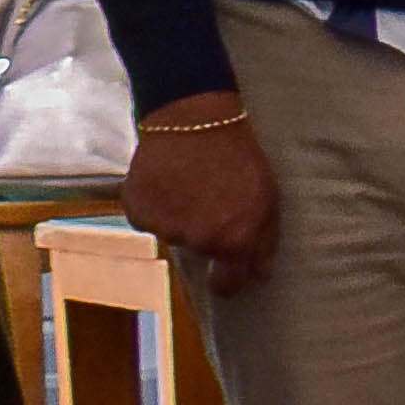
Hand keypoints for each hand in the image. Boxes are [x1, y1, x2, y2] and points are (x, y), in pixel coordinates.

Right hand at [123, 106, 281, 291]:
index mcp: (233, 241)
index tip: (226, 275)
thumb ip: (264, 241)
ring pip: (173, 234)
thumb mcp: (267, 198)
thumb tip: (260, 276)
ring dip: (180, 217)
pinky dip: (155, 205)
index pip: (227, 285)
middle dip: (206, 235)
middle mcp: (198, 241)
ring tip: (189, 184)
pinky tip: (166, 181)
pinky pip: (149, 220)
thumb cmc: (238, 156)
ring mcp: (164, 228)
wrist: (192, 119)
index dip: (227, 281)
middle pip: (200, 253)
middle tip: (210, 202)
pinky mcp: (137, 211)